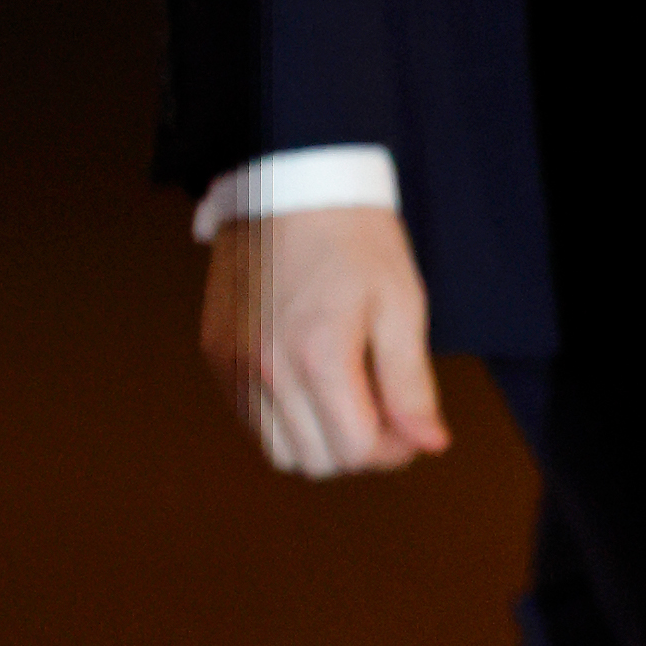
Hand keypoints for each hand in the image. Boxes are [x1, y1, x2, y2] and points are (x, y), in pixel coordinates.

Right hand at [201, 206, 451, 477]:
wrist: (291, 184)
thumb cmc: (354, 238)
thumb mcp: (402, 305)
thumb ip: (411, 384)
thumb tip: (429, 444)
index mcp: (318, 356)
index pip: (357, 451)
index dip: (395, 449)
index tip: (410, 423)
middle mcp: (266, 369)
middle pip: (318, 462)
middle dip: (360, 448)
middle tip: (383, 409)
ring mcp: (234, 364)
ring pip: (281, 451)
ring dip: (320, 439)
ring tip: (346, 394)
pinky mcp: (217, 354)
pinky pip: (252, 420)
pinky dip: (286, 418)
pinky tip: (311, 380)